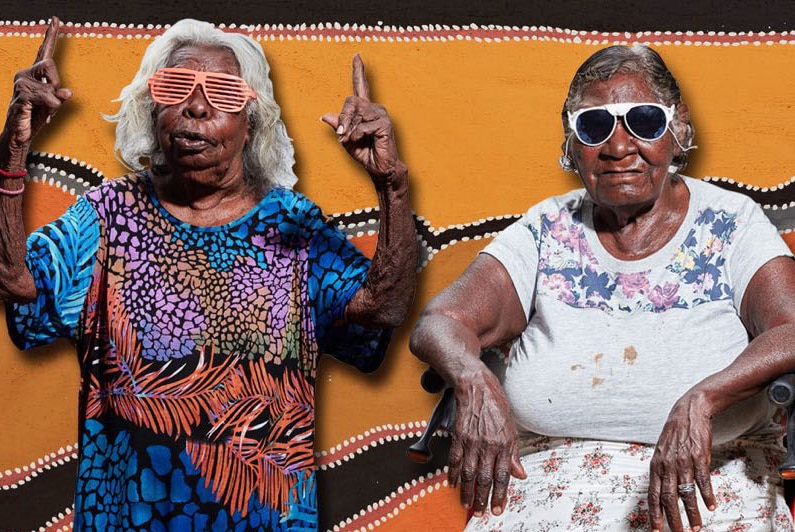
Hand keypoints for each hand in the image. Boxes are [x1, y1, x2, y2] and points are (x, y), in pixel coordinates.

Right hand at [3, 18, 70, 155]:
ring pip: (50, 85)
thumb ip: (60, 96)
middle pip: (50, 65)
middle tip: (53, 100)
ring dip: (54, 102)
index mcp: (35, 74)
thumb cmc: (37, 116)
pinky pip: (46, 98)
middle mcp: (25, 74)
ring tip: (44, 110)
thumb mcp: (54, 105)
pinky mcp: (21, 95)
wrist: (20, 134)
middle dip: (56, 83)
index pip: (44, 52)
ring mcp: (21, 83)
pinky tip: (43, 115)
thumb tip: (67, 92)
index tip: (56, 19)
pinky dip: (51, 108)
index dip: (50, 36)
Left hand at [321, 54, 404, 186]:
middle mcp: (374, 108)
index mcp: (365, 110)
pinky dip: (356, 134)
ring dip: (349, 129)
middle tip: (341, 135)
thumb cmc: (365, 153)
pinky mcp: (384, 124)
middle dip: (343, 118)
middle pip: (351, 101)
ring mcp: (381, 115)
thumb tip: (325, 116)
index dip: (358, 71)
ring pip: (356, 113)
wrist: (380, 168)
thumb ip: (339, 126)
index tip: (357, 56)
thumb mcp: (346, 139)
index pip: (361, 86)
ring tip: (351, 140)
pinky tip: (357, 140)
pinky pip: (363, 125)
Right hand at [449, 367, 526, 516]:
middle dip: (482, 498)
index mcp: (504, 443)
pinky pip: (455, 460)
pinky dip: (454, 474)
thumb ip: (514, 453)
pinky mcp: (459, 436)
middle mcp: (488, 444)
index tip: (498, 508)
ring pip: (469, 473)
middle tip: (480, 512)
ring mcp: (472, 441)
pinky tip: (454, 484)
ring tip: (467, 504)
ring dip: (467, 491)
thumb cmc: (495, 404)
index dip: (500, 494)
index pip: (503, 475)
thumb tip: (520, 474)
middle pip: (484, 478)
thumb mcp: (512, 428)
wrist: (476, 385)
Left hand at [648, 391, 716, 531]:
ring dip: (692, 513)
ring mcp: (683, 462)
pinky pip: (702, 481)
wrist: (689, 412)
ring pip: (685, 493)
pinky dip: (707, 495)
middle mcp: (667, 465)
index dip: (654, 513)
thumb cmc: (675, 434)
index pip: (652, 494)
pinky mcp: (699, 457)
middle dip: (673, 519)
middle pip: (668, 498)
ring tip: (696, 527)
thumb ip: (661, 472)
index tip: (657, 529)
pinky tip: (711, 506)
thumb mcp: (662, 452)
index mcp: (656, 465)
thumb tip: (661, 492)